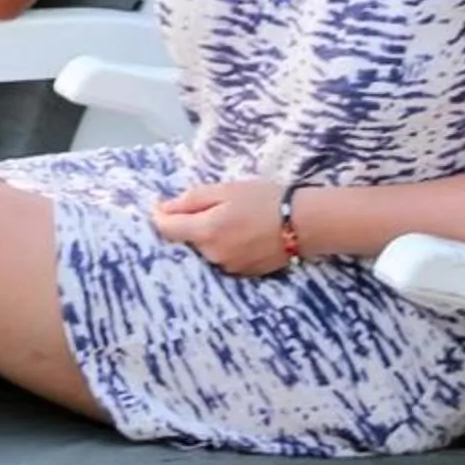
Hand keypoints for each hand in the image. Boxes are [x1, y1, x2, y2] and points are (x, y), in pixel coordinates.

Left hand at [151, 180, 290, 275]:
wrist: (304, 224)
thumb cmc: (264, 199)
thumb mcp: (225, 190)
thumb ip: (190, 200)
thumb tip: (162, 209)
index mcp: (206, 232)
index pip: (166, 230)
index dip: (160, 216)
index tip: (161, 206)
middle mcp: (213, 256)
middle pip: (187, 240)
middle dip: (190, 224)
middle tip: (212, 206)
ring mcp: (228, 268)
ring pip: (205, 250)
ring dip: (209, 236)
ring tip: (233, 219)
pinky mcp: (243, 274)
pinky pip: (223, 258)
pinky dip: (225, 246)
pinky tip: (243, 233)